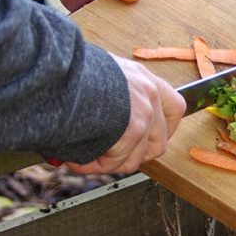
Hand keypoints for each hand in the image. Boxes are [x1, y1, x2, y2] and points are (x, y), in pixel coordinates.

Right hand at [65, 54, 185, 173]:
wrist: (61, 69)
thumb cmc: (71, 70)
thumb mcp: (99, 72)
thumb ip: (110, 92)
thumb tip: (101, 116)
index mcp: (143, 77)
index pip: (174, 107)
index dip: (163, 130)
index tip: (147, 140)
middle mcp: (149, 93)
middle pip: (160, 141)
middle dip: (134, 156)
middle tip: (110, 157)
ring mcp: (145, 112)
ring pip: (136, 157)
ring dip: (110, 163)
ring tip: (85, 160)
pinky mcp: (134, 129)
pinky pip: (116, 161)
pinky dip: (94, 166)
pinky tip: (75, 161)